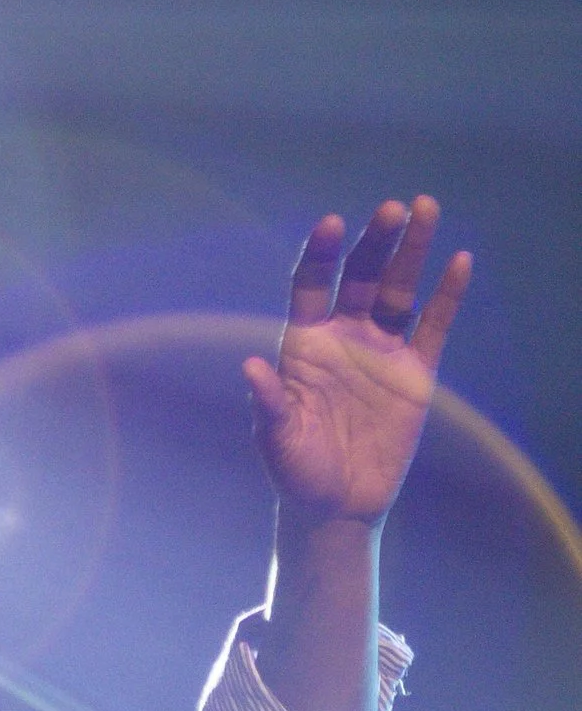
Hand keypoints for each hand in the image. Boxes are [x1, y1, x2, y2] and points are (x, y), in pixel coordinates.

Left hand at [243, 198, 470, 525]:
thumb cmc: (296, 469)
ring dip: (411, 252)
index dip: (320, 255)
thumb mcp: (278, 437)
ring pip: (399, 290)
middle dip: (376, 242)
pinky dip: (447, 296)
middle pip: (362, 277)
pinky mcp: (414, 373)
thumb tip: (252, 368)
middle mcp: (343, 336)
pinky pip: (433, 326)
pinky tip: (459, 262)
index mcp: (304, 343)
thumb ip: (270, 402)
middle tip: (394, 206)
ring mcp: (381, 351)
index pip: (311, 285)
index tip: (330, 223)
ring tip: (424, 207)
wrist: (338, 504)